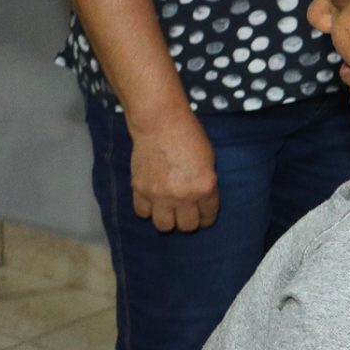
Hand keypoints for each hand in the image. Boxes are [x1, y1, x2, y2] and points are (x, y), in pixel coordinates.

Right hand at [128, 110, 219, 232]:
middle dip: (190, 222)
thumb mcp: (209, 161)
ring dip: (168, 220)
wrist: (160, 124)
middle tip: (187, 214)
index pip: (208, 215)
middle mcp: (183, 196)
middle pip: (187, 226)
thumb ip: (205, 183)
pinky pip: (143, 213)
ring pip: (164, 226)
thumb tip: (201, 199)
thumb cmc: (190, 136)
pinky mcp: (139, 190)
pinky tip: (153, 203)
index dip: (208, 218)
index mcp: (205, 187)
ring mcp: (159, 195)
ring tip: (169, 211)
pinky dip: (148, 210)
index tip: (204, 217)